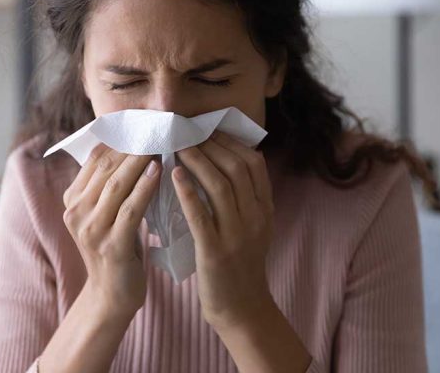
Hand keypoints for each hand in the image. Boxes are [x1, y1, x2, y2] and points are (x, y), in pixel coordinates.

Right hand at [62, 143, 160, 315]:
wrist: (111, 295)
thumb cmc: (116, 247)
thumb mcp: (105, 213)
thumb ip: (111, 185)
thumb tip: (135, 146)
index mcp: (72, 200)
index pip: (95, 158)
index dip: (119, 138)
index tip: (144, 123)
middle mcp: (75, 212)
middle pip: (105, 167)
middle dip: (132, 144)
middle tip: (157, 127)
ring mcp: (90, 229)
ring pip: (116, 184)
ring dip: (140, 160)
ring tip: (160, 143)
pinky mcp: (110, 245)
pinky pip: (130, 208)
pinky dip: (145, 187)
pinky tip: (159, 171)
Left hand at [172, 130, 275, 329]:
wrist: (242, 310)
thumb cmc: (240, 265)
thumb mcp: (254, 228)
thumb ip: (245, 198)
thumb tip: (223, 161)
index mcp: (265, 209)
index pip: (253, 163)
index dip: (230, 142)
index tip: (207, 129)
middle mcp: (256, 218)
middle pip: (236, 168)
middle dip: (211, 145)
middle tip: (187, 132)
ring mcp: (238, 235)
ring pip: (221, 186)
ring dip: (198, 161)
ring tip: (178, 146)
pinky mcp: (216, 252)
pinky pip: (201, 215)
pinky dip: (188, 191)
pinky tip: (174, 175)